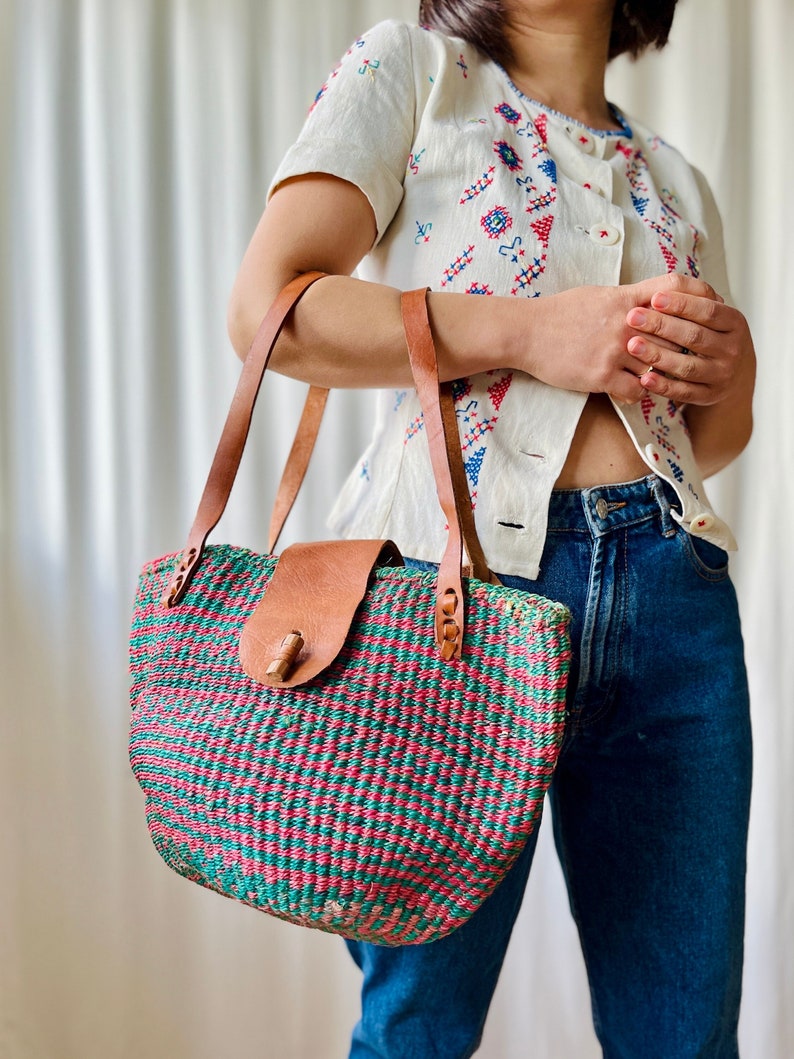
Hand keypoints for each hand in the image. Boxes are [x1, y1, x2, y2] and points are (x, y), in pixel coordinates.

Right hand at [524, 273, 723, 403]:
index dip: (697, 295)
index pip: (674, 289)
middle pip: (673, 334)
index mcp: (627, 298)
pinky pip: (635, 391)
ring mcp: (616, 350)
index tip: (706, 309)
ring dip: (658, 376)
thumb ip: (628, 298)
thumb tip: (650, 300)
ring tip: (659, 382)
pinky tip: (630, 393)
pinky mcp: (602, 375)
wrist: (527, 332)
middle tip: (689, 357)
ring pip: (657, 367)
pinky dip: (636, 395)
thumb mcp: (598, 294)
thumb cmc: (560, 312)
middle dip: (682, 347)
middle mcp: (627, 323)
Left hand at [624, 275, 753, 406]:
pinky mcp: (709, 395)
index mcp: (734, 323)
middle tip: (632, 317)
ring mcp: (722, 374)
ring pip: (687, 366)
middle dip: (661, 326)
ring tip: (632, 345)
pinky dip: (663, 386)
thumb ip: (693, 302)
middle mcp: (732, 349)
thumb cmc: (712, 335)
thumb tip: (659, 289)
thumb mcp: (712, 317)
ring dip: (658, 355)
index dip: (681, 304)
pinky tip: (644, 378)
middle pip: (695, 337)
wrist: (733, 374)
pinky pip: (684, 392)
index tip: (654, 298)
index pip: (707, 311)